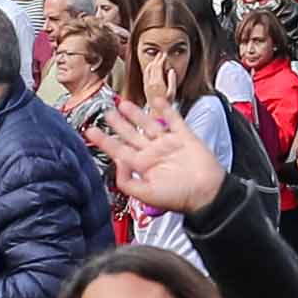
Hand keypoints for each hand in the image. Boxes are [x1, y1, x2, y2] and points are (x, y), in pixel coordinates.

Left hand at [84, 96, 230, 220]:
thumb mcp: (146, 195)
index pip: (119, 150)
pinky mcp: (185, 137)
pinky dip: (166, 109)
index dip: (104, 141)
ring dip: (136, 114)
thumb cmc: (180, 197)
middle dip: (117, 124)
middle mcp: (153, 154)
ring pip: (148, 125)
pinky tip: (157, 100)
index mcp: (143, 167)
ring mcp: (168, 144)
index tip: (90, 132)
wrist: (207, 193)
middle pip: (131, 135)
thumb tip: (117, 161)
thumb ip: (126, 181)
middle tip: (106, 112)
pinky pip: (173, 119)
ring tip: (123, 103)